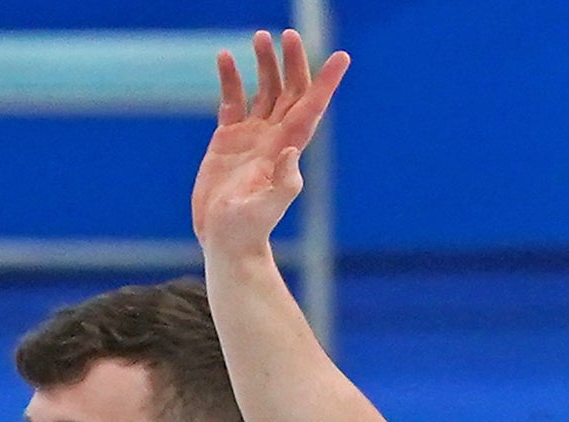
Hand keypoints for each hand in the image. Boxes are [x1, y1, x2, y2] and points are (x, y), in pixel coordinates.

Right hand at [193, 30, 347, 262]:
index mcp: (287, 148)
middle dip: (292, 62)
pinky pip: (232, 101)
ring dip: (265, 65)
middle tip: (289, 34)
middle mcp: (274, 138)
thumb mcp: (266, 208)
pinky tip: (226, 57)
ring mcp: (252, 137)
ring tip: (260, 37)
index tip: (342, 57)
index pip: (311, 107)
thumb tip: (291, 150)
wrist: (225, 241)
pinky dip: (231, 79)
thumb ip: (282, 182)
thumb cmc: (247, 230)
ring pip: (264, 91)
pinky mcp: (228, 140)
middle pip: (290, 92)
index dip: (326, 82)